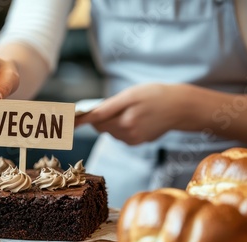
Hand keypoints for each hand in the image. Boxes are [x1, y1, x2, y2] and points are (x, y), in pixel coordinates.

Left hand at [75, 83, 195, 144]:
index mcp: (124, 116)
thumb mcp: (132, 94)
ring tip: (131, 110)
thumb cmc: (154, 95)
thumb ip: (109, 105)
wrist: (180, 107)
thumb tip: (91, 117)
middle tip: (115, 105)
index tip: (66, 123)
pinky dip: (122, 127)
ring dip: (112, 121)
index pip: (95, 119)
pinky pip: (120, 134)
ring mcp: (132, 139)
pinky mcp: (136, 142)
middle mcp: (127, 130)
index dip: (79, 121)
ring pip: (110, 130)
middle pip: (101, 126)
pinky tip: (136, 119)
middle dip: (101, 117)